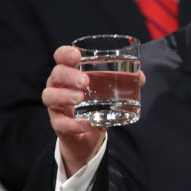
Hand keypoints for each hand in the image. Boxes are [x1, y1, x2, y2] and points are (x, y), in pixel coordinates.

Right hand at [43, 45, 147, 174]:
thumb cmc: (96, 104)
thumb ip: (125, 81)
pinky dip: (72, 124)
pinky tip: (85, 124)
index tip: (77, 56)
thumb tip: (141, 77)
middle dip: (69, 75)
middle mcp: (58, 86)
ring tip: (80, 98)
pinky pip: (59, 123)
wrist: (88, 136)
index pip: (60, 56)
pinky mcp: (58, 124)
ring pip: (49, 96)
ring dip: (64, 96)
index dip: (65, 53)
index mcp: (70, 72)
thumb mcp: (109, 91)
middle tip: (85, 81)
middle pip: (56, 74)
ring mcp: (56, 105)